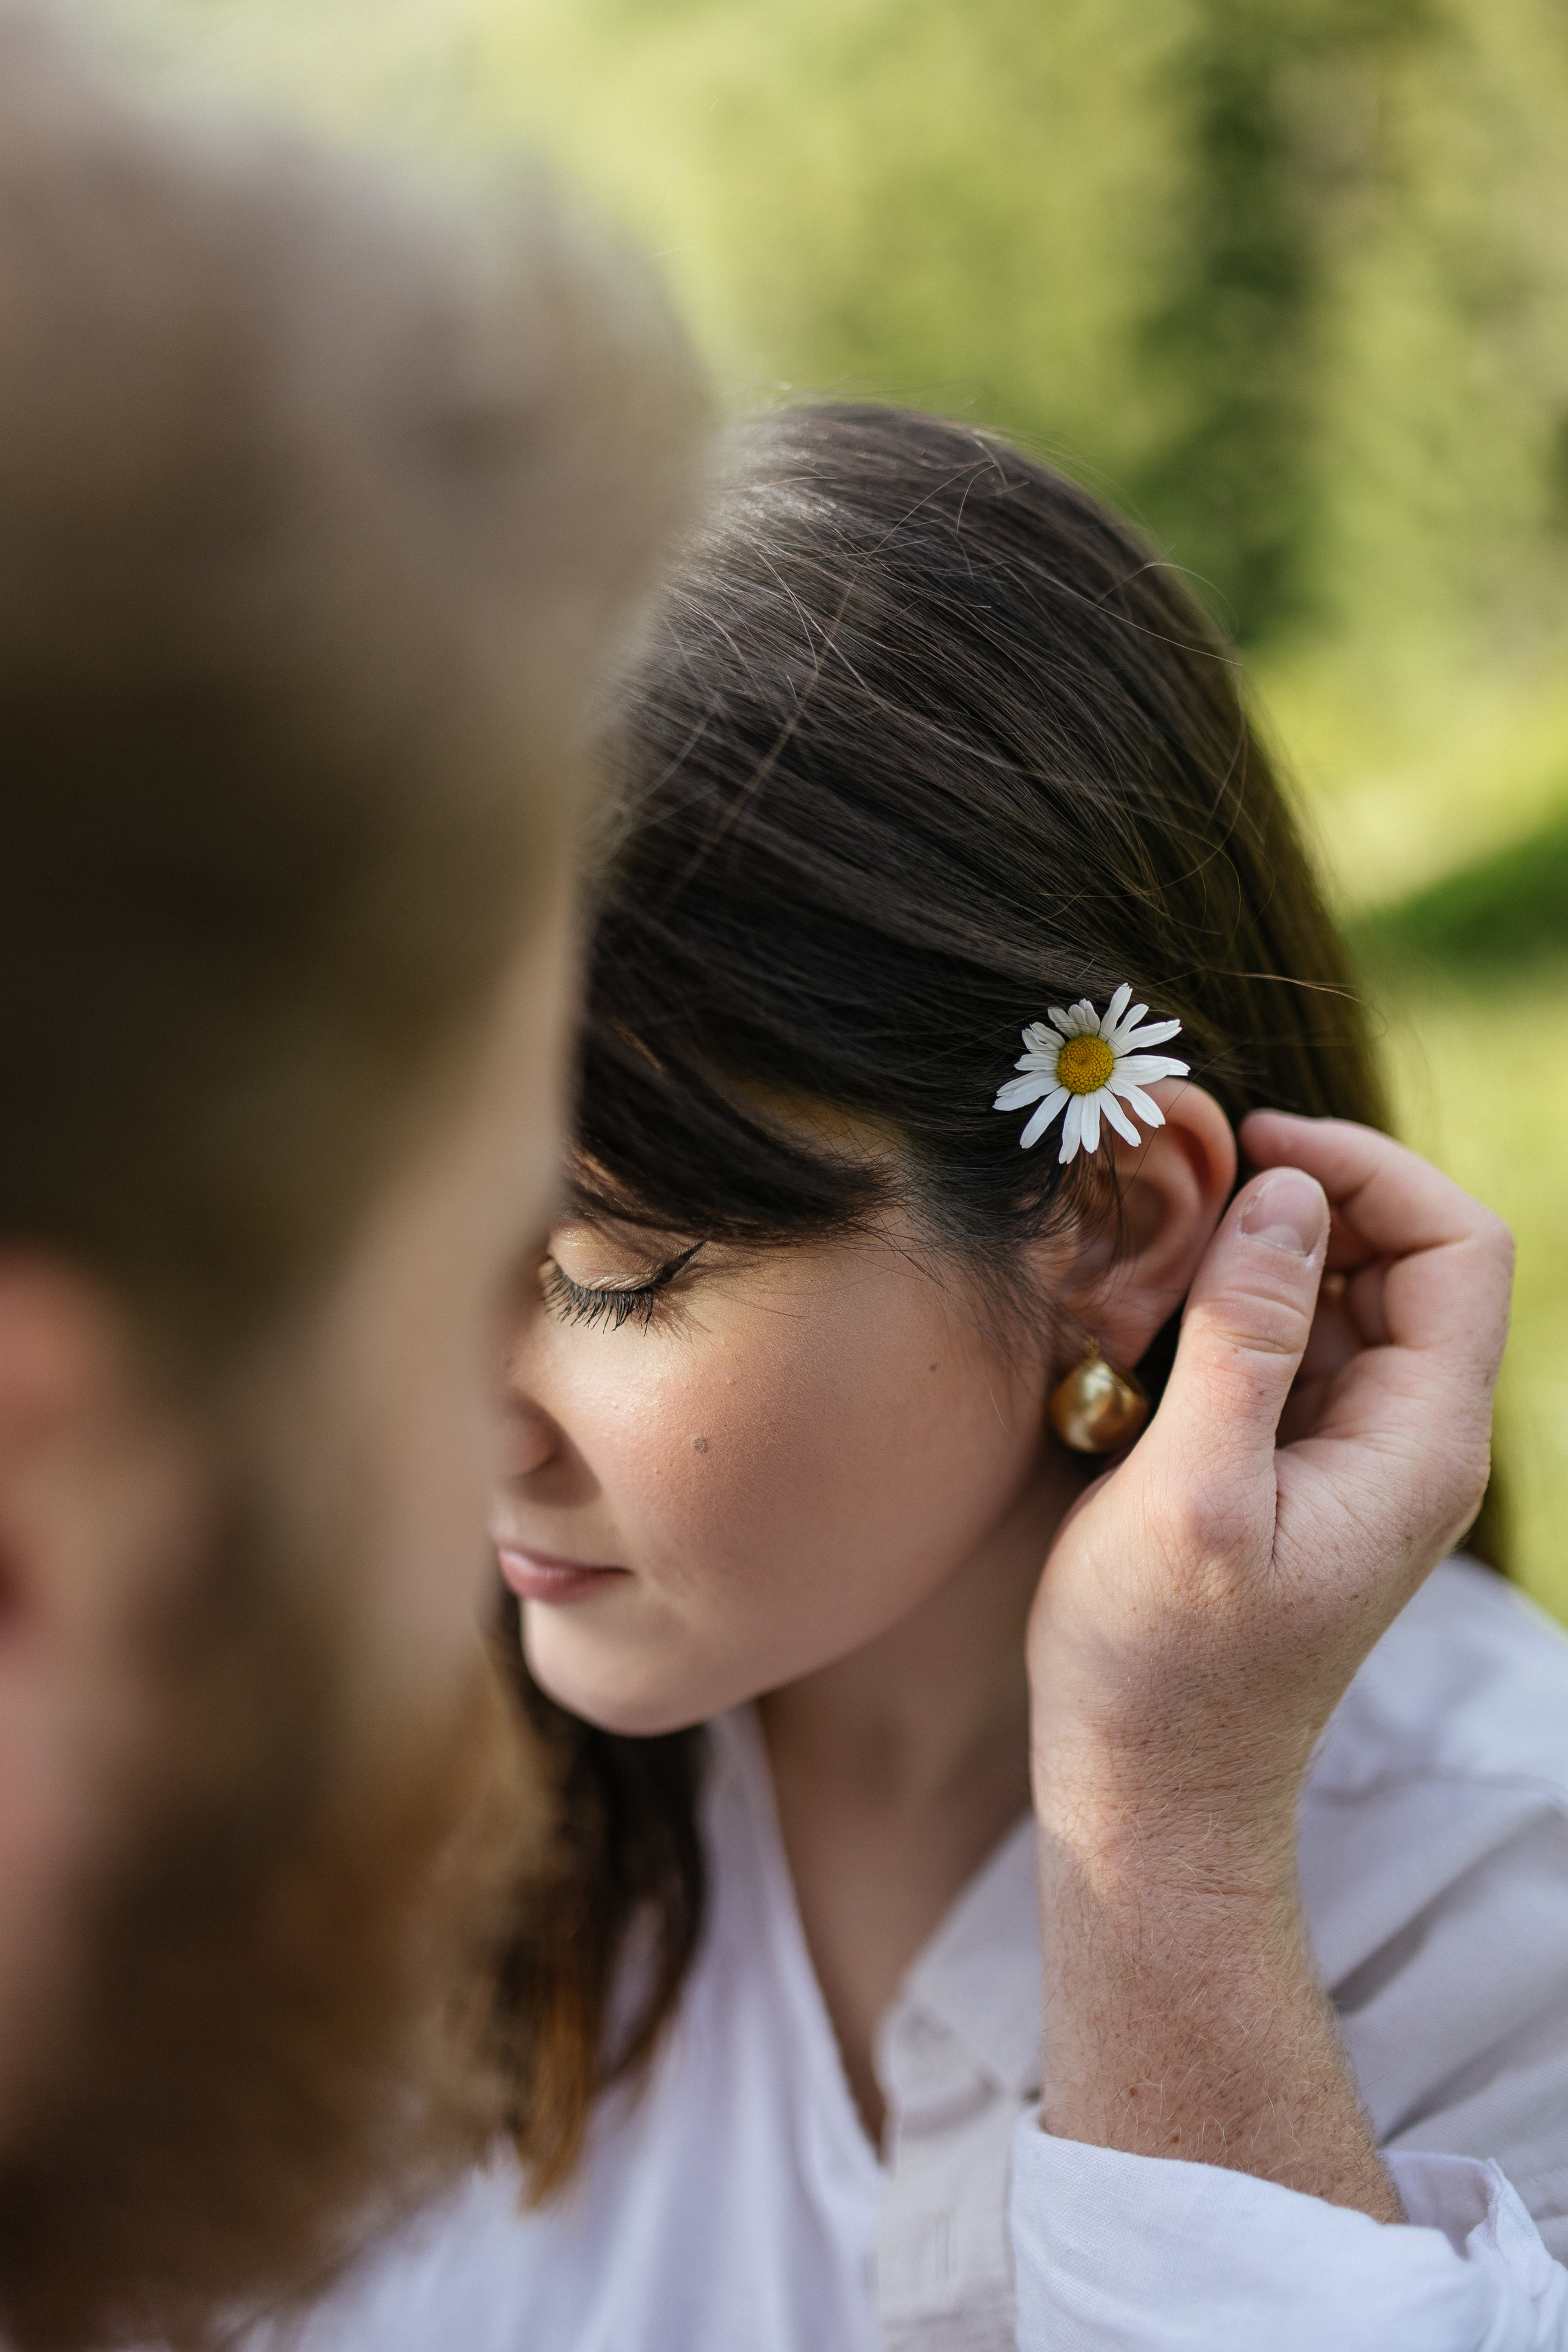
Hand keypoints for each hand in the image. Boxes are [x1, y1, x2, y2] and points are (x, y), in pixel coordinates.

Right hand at [1029, 1112, 1512, 1838]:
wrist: (1154, 1792)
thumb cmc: (1162, 1662)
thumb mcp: (1194, 1490)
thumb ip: (1249, 1337)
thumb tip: (1286, 1194)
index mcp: (1422, 1443)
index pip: (1459, 1245)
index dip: (1369, 1168)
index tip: (1254, 1146)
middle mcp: (1417, 1442)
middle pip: (1414, 1257)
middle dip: (1319, 1194)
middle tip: (1194, 1182)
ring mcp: (1366, 1458)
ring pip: (1357, 1296)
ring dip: (1278, 1247)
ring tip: (1172, 1239)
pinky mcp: (1309, 1473)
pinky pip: (1307, 1348)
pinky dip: (1251, 1304)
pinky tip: (1171, 1314)